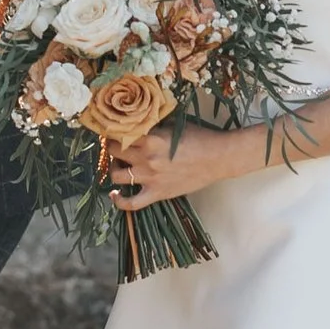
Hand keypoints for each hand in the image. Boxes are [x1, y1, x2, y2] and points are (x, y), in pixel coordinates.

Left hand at [107, 117, 241, 211]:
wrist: (217, 158)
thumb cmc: (199, 138)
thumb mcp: (173, 125)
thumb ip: (153, 127)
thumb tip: (135, 125)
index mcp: (150, 138)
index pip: (119, 133)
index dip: (112, 130)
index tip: (112, 129)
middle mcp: (146, 158)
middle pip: (113, 152)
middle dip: (112, 147)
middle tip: (117, 146)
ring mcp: (150, 178)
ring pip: (116, 175)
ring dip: (114, 168)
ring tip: (121, 165)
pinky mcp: (157, 194)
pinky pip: (131, 203)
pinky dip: (119, 201)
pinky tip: (114, 194)